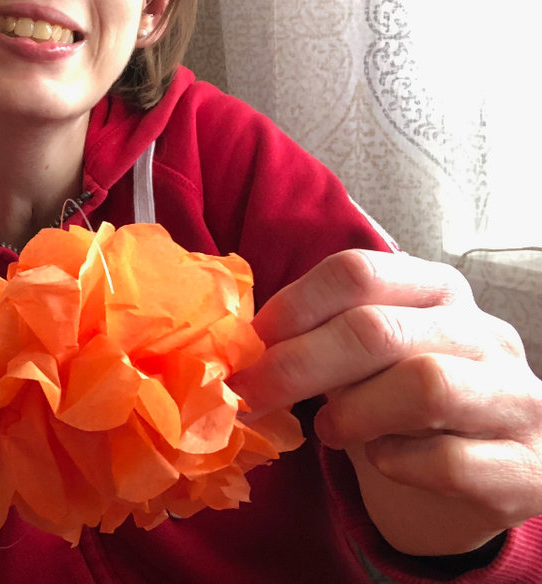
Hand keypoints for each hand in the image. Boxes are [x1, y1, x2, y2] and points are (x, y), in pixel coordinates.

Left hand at [230, 249, 541, 556]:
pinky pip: (449, 461)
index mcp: (437, 290)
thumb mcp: (361, 356)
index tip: (250, 343)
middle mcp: (485, 334)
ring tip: (329, 430)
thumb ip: (316, 336)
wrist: (473, 479)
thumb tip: (238, 345)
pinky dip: (397, 463)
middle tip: (253, 395)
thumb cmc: (396, 401)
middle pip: (377, 329)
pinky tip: (383, 461)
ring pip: (425, 386)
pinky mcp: (526, 467)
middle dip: (298, 365)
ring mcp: (516, 398)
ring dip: (354, 413)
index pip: (357, 271)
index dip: (292, 305)